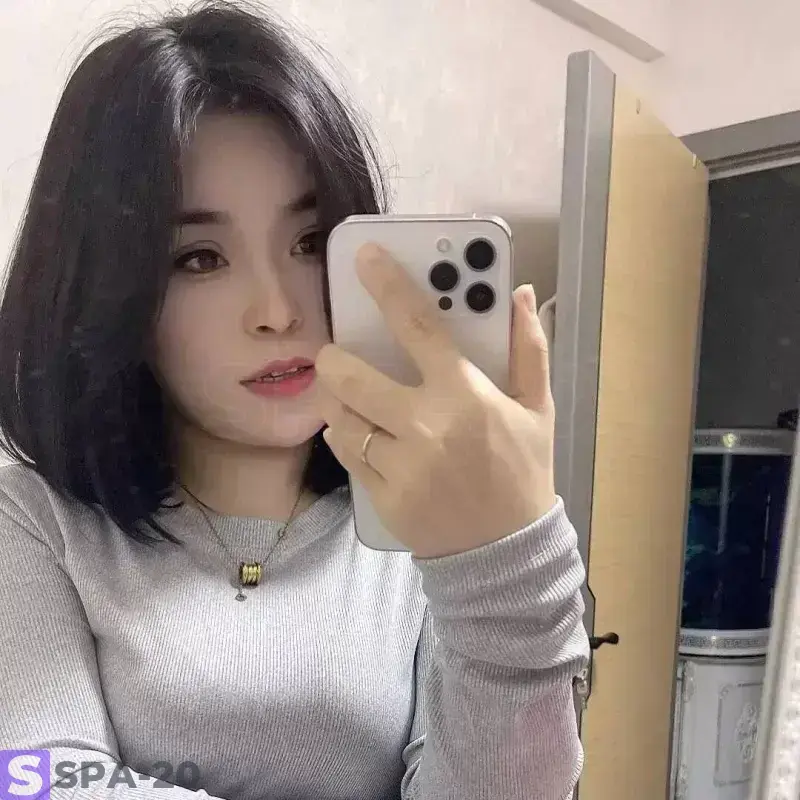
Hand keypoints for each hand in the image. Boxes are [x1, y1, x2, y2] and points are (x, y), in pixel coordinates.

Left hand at [315, 243, 556, 557]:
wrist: (508, 553)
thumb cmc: (524, 473)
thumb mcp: (538, 409)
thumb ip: (529, 348)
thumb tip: (522, 294)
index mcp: (465, 395)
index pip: (417, 326)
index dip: (388, 285)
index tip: (364, 257)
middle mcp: (425, 425)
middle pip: (350, 375)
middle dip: (333, 359)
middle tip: (335, 356)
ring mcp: (399, 464)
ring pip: (340, 416)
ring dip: (336, 400)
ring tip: (349, 399)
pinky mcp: (382, 495)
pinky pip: (346, 453)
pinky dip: (346, 436)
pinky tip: (363, 435)